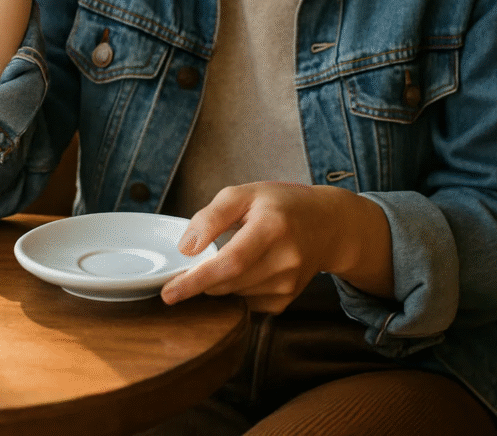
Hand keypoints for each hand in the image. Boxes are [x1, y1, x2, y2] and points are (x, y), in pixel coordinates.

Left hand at [161, 182, 392, 313]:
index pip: (230, 263)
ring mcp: (288, 284)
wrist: (328, 225)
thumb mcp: (245, 193)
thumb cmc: (281, 204)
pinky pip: (246, 302)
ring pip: (233, 294)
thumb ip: (212, 216)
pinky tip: (250, 267)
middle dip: (202, 277)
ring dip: (220, 281)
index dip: (196, 280)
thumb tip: (186, 249)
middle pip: (227, 282)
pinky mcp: (286, 300)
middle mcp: (285, 260)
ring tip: (236, 252)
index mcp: (272, 227)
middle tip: (198, 259)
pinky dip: (236, 288)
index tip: (168, 293)